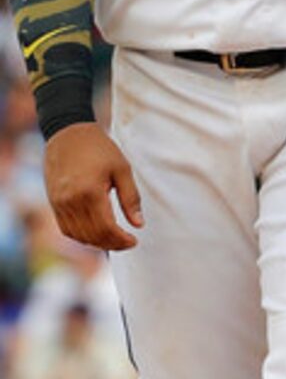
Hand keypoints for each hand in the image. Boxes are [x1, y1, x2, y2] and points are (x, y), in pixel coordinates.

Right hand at [45, 122, 143, 250]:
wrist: (68, 134)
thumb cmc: (99, 149)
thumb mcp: (122, 169)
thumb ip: (131, 198)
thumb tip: (139, 224)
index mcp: (89, 192)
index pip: (105, 228)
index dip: (121, 240)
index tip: (134, 241)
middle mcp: (70, 201)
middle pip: (91, 235)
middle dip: (112, 244)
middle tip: (128, 243)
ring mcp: (59, 203)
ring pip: (77, 235)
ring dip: (97, 243)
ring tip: (115, 240)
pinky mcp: (53, 202)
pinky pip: (66, 228)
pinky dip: (81, 236)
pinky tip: (96, 233)